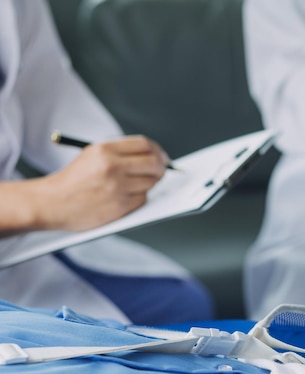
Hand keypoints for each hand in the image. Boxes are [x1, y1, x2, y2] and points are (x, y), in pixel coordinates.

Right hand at [32, 135, 169, 230]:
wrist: (51, 203)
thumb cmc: (73, 180)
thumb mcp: (92, 155)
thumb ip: (120, 152)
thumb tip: (153, 154)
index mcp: (104, 150)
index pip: (144, 144)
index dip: (157, 150)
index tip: (161, 155)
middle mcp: (112, 166)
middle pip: (154, 163)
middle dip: (161, 167)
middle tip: (161, 170)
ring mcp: (117, 187)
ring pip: (151, 182)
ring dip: (148, 184)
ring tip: (133, 184)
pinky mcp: (120, 205)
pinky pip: (143, 199)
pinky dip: (139, 197)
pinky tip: (125, 196)